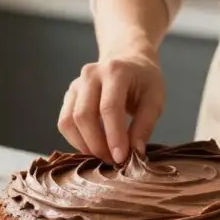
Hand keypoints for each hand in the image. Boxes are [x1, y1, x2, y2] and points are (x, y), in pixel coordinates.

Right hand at [57, 49, 164, 163]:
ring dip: (84, 145)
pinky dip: (76, 140)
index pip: (109, 108)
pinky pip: (64, 122)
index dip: (114, 136)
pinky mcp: (69, 95)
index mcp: (115, 71)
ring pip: (68, 121)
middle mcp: (90, 74)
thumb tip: (135, 153)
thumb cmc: (144, 80)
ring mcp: (76, 84)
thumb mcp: (155, 99)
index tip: (121, 158)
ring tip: (104, 155)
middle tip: (113, 161)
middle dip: (97, 144)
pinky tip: (93, 146)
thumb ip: (145, 125)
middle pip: (83, 115)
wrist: (127, 59)